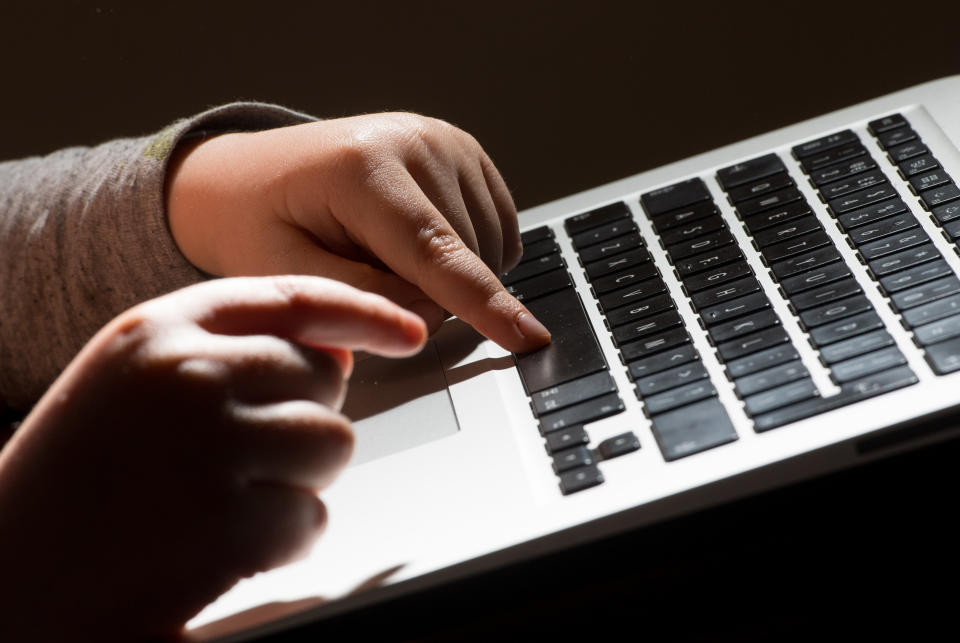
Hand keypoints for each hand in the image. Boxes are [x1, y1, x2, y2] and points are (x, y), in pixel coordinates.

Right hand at [0, 276, 425, 640]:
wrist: (11, 575)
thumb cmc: (79, 478)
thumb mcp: (135, 379)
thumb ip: (229, 349)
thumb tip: (339, 353)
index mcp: (158, 329)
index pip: (294, 298)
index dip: (363, 311)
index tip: (407, 329)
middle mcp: (188, 374)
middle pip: (325, 377)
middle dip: (305, 419)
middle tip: (243, 457)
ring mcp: (210, 447)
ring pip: (333, 443)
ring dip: (300, 479)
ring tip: (228, 499)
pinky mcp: (229, 524)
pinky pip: (312, 517)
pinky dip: (285, 537)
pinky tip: (222, 545)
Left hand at [165, 113, 550, 352]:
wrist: (253, 177)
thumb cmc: (260, 225)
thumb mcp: (284, 271)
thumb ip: (359, 298)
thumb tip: (431, 317)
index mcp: (364, 168)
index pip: (435, 252)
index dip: (483, 303)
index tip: (527, 338)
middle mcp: (417, 141)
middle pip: (465, 258)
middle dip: (430, 294)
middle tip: (364, 275)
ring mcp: (447, 141)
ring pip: (489, 248)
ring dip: (451, 276)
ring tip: (385, 255)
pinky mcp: (466, 152)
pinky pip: (498, 230)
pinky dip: (472, 255)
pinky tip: (420, 247)